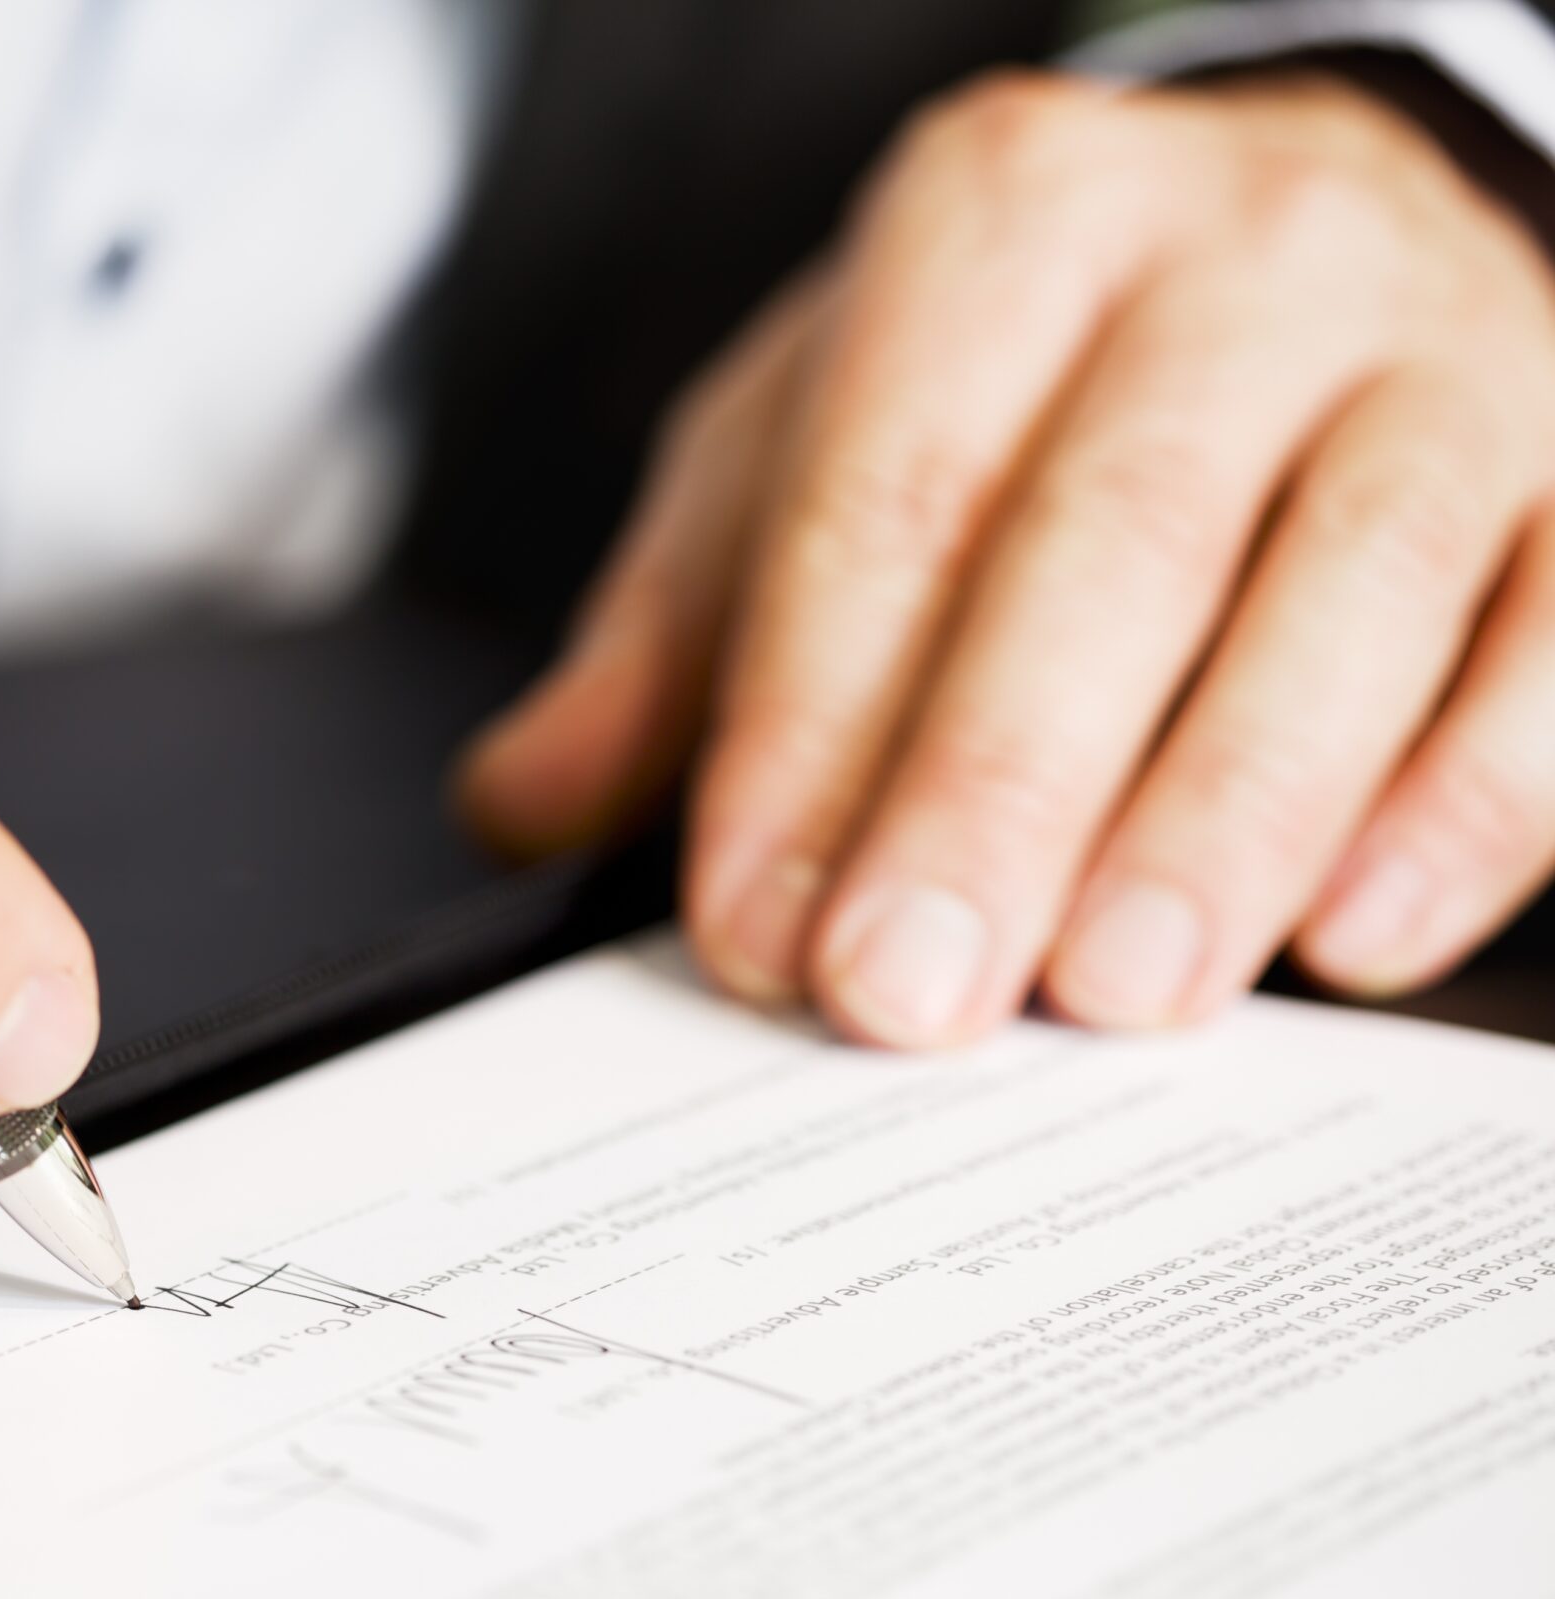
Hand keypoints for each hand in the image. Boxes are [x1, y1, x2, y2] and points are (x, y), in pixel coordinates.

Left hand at [462, 71, 1554, 1046]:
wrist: (1313, 220)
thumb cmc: (1033, 370)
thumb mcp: (814, 441)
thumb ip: (679, 630)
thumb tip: (523, 804)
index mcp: (1004, 226)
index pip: (888, 500)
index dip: (811, 730)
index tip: (758, 928)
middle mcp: (1235, 253)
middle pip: (1108, 538)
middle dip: (996, 788)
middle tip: (907, 992)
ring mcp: (1442, 346)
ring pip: (1345, 587)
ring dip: (1221, 815)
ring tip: (1114, 993)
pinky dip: (1466, 800)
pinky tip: (1357, 937)